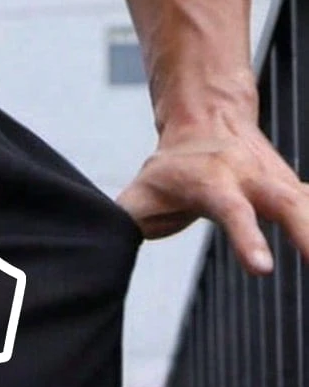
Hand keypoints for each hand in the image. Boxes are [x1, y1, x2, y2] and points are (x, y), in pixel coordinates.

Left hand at [117, 110, 308, 274]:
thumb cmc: (168, 170)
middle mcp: (252, 175)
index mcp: (213, 181)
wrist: (206, 118)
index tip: (265, 268)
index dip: (249, 238)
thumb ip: (125, 223)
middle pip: (288, 202)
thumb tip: (98, 251)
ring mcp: (277, 178)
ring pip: (308, 202)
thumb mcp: (139, 196)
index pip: (233, 211)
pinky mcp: (291, 186)